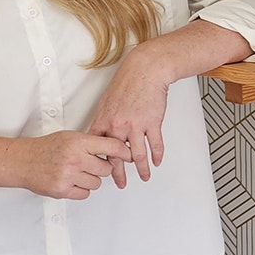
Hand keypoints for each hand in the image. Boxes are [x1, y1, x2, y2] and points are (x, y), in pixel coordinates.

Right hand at [8, 131, 133, 199]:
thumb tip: (116, 149)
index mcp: (78, 142)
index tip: (130, 155)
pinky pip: (85, 194)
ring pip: (97, 183)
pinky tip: (72, 181)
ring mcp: (69, 175)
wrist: (24, 161)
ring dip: (91, 179)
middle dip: (101, 168)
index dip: (124, 152)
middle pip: (106, 169)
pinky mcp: (63, 190)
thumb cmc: (47, 148)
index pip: (111, 147)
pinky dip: (81, 189)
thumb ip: (91, 143)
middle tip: (91, 165)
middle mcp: (75, 159)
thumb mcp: (70, 137)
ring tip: (78, 172)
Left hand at [87, 45, 172, 188]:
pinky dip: (157, 155)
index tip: (100, 171)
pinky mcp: (152, 123)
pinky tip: (157, 162)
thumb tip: (99, 134)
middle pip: (116, 157)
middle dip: (118, 173)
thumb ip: (103, 120)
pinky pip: (155, 144)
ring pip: (138, 155)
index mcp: (105, 120)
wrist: (146, 70)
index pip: (98, 148)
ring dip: (142, 169)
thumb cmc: (127, 82)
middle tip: (120, 183)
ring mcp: (136, 125)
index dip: (99, 162)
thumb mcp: (107, 101)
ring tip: (144, 177)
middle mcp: (119, 126)